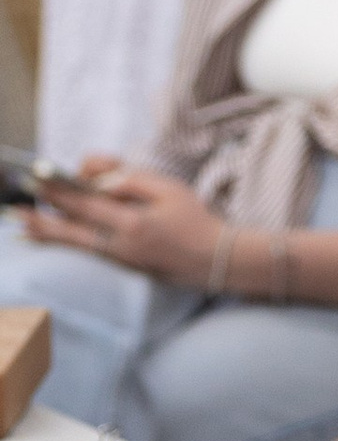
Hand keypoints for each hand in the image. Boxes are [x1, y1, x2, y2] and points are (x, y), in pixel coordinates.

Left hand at [24, 162, 223, 285]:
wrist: (214, 259)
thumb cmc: (195, 219)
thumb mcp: (170, 189)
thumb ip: (133, 180)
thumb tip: (99, 180)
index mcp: (133, 221)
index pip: (86, 201)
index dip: (60, 188)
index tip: (38, 176)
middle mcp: (120, 243)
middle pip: (72, 225)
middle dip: (44, 210)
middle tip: (19, 201)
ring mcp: (119, 257)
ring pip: (73, 241)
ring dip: (45, 231)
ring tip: (21, 223)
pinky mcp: (121, 264)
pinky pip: (84, 250)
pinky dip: (62, 242)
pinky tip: (44, 237)